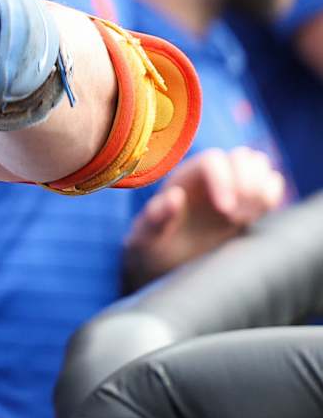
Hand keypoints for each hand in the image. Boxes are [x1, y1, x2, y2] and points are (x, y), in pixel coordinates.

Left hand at [127, 146, 283, 282]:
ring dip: (259, 190)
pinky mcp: (248, 202)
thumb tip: (175, 196)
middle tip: (234, 217)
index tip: (225, 211)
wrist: (166, 260)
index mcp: (183, 177)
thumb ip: (156, 218)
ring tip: (242, 218)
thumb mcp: (145, 237)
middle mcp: (209, 176)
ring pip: (258, 164)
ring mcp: (231, 186)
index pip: (212, 161)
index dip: (224, 180)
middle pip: (241, 157)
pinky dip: (270, 197)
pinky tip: (252, 218)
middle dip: (246, 184)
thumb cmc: (151, 245)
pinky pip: (271, 184)